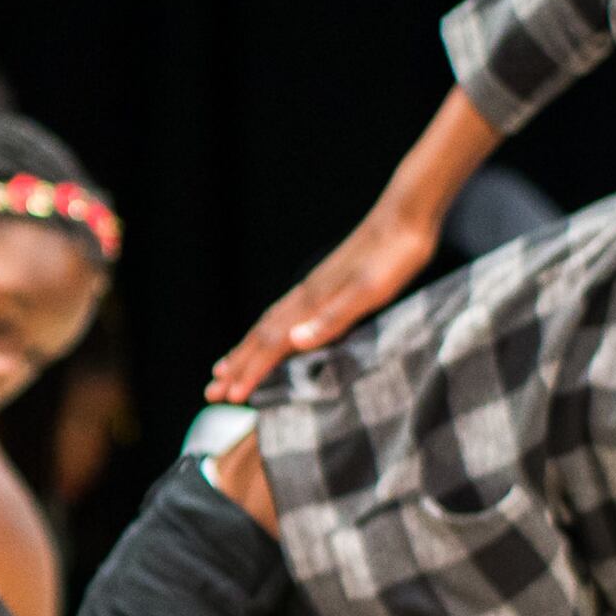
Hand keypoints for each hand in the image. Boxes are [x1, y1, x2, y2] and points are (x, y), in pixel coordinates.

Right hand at [207, 203, 438, 401]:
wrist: (405, 217)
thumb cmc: (394, 256)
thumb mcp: (369, 292)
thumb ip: (333, 318)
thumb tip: (295, 341)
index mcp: (313, 303)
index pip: (272, 345)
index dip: (250, 373)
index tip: (230, 398)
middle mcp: (305, 297)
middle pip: (260, 337)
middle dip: (236, 367)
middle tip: (211, 393)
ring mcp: (313, 289)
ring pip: (268, 325)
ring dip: (245, 349)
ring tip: (225, 366)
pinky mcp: (325, 284)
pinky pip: (283, 315)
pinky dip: (268, 331)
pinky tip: (272, 333)